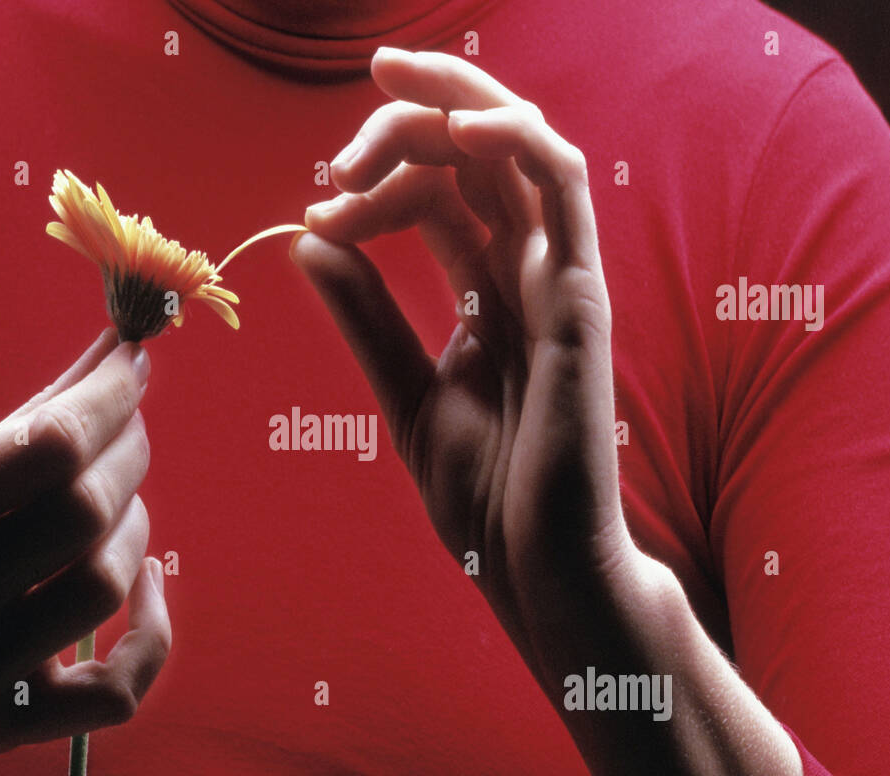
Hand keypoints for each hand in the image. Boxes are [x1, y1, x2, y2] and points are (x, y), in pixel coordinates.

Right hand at [0, 329, 169, 771]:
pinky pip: (118, 689)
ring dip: (138, 534)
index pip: (51, 441)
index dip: (112, 397)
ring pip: (105, 584)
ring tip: (122, 511)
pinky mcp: (15, 722)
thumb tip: (120, 349)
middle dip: (131, 454)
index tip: (135, 366)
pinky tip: (149, 587)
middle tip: (131, 435)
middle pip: (87, 509)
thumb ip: (35, 419)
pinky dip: (153, 634)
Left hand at [294, 47, 642, 694]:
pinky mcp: (579, 297)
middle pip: (474, 157)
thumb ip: (366, 316)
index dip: (375, 178)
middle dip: (405, 126)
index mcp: (485, 292)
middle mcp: (524, 273)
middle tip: (339, 150)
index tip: (318, 208)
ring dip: (453, 108)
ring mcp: (556, 280)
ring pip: (520, 149)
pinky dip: (518, 141)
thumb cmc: (485, 498)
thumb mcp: (403, 392)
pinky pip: (563, 190)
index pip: (436, 192)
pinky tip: (460, 126)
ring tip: (387, 94)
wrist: (534, 567)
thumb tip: (310, 241)